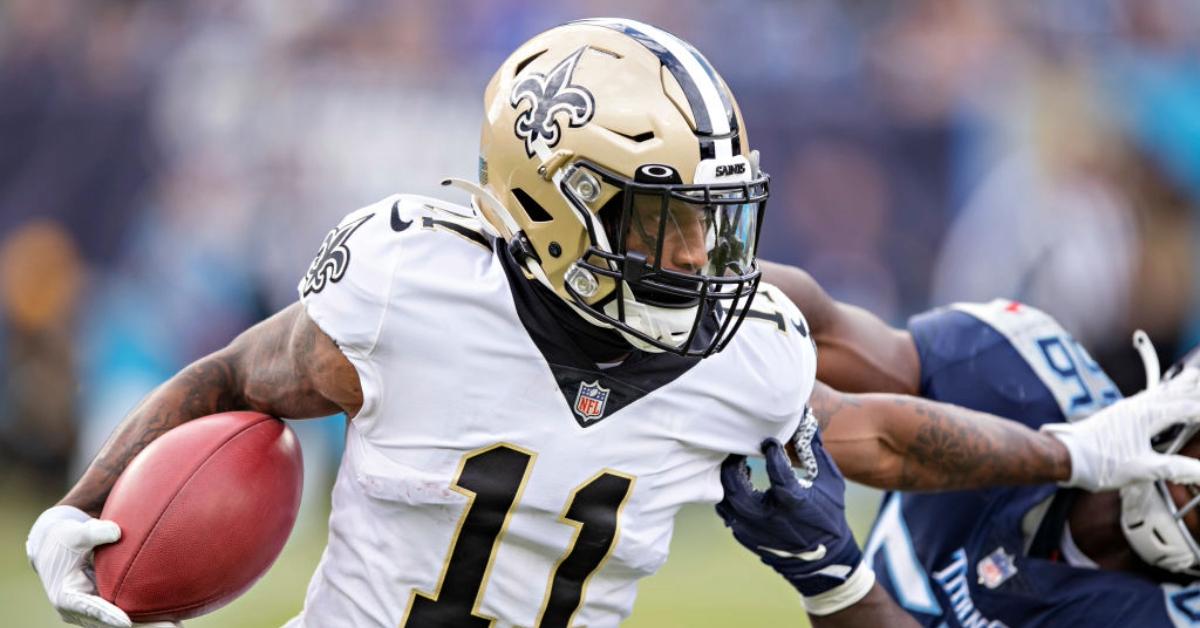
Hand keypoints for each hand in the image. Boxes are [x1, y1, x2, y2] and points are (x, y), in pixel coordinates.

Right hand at [26, 506, 179, 627]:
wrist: (54, 549)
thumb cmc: (64, 539)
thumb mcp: (72, 533)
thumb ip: (91, 532)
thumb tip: (116, 531)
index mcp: (66, 595)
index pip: (88, 608)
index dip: (106, 616)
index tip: (125, 622)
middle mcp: (79, 610)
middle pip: (111, 623)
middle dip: (139, 627)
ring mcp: (92, 612)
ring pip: (122, 623)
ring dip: (148, 626)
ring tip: (176, 626)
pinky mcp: (105, 607)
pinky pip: (127, 614)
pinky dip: (147, 617)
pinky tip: (174, 617)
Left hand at [715, 422, 873, 614]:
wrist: (825, 562)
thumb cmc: (830, 517)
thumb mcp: (831, 484)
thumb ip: (816, 453)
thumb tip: (805, 424)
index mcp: (792, 501)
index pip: (774, 466)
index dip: (771, 449)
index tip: (768, 441)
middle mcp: (767, 516)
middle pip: (734, 483)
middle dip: (733, 462)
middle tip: (739, 449)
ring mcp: (753, 529)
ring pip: (725, 499)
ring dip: (728, 480)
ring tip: (739, 466)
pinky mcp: (746, 537)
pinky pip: (728, 513)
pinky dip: (730, 497)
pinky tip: (741, 485)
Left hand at [1041, 366, 1199, 490]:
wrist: (1065, 455)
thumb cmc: (1100, 462)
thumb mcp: (1143, 469)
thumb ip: (1176, 468)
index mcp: (1147, 416)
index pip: (1184, 409)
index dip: (1199, 412)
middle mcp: (1136, 408)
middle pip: (1170, 393)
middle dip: (1188, 387)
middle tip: (1197, 375)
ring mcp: (1124, 410)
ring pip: (1156, 394)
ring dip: (1173, 387)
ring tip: (1186, 377)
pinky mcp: (1115, 416)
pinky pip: (1143, 399)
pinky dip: (1157, 395)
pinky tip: (1154, 398)